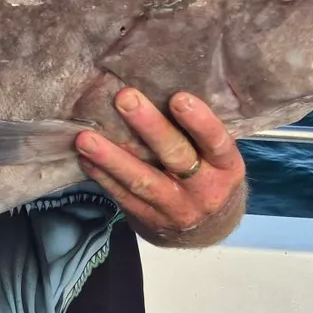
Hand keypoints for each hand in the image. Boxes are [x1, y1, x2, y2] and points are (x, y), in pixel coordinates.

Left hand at [75, 89, 246, 246]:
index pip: (216, 142)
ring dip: (111, 158)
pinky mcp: (151, 219)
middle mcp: (205, 190)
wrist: (210, 229)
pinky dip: (103, 176)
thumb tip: (161, 83)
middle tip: (124, 98)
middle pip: (176, 157)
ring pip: (143, 181)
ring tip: (86, 138)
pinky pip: (124, 196)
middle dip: (149, 127)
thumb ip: (197, 130)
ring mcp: (176, 208)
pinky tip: (85, 158)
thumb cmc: (210, 173)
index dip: (199, 122)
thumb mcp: (218, 156)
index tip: (178, 97)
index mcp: (227, 167)